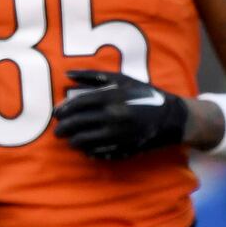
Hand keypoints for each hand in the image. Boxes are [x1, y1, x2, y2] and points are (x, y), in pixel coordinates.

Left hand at [51, 70, 187, 159]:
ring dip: (73, 140)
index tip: (56, 114)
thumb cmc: (142, 94)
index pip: (78, 104)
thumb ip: (92, 76)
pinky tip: (84, 147)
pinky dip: (87, 150)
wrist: (169, 117)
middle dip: (63, 128)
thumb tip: (67, 74)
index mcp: (112, 96)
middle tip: (57, 130)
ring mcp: (118, 134)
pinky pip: (97, 151)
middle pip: (78, 123)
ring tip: (69, 139)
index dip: (63, 110)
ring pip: (85, 140)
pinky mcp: (123, 148)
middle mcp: (113, 115)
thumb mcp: (121, 79)